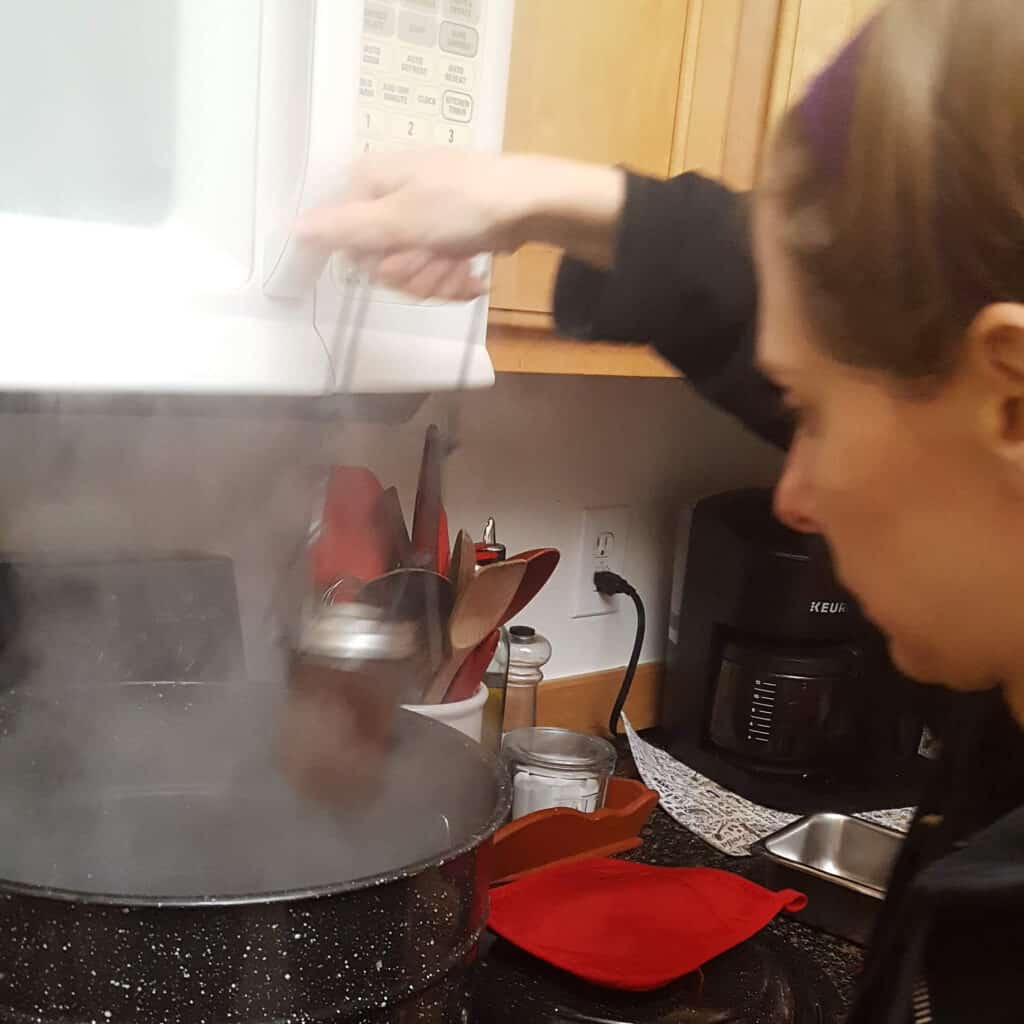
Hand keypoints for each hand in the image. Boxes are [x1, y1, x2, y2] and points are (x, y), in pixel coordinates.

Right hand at [296, 150, 529, 299]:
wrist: (531, 205)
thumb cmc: (462, 205)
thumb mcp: (400, 218)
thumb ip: (347, 227)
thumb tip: (293, 228)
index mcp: (370, 182)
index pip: (346, 239)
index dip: (373, 262)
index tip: (397, 262)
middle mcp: (391, 196)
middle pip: (379, 260)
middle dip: (411, 274)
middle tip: (435, 264)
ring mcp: (422, 216)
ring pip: (410, 270)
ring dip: (436, 280)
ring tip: (461, 270)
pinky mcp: (447, 235)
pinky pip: (435, 269)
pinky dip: (454, 278)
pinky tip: (472, 277)